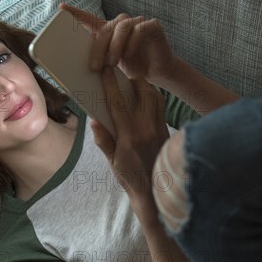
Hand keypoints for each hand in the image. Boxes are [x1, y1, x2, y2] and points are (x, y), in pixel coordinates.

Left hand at [59, 4, 178, 84]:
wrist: (159, 74)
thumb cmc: (135, 69)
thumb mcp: (114, 67)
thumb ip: (101, 61)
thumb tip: (83, 70)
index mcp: (110, 32)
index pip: (91, 20)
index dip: (77, 13)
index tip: (62, 9)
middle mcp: (123, 24)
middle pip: (106, 27)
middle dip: (98, 47)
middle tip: (95, 67)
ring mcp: (138, 23)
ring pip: (122, 26)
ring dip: (115, 46)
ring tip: (112, 63)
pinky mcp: (153, 26)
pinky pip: (140, 28)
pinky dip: (132, 43)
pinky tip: (129, 55)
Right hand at [90, 66, 168, 208]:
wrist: (155, 190)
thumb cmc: (130, 177)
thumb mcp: (111, 161)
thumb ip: (104, 140)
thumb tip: (94, 120)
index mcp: (128, 135)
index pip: (117, 102)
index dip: (110, 84)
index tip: (105, 70)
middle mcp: (146, 128)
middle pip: (143, 92)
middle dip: (133, 80)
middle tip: (124, 76)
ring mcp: (158, 128)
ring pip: (156, 97)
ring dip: (146, 87)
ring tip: (136, 85)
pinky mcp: (166, 131)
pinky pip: (162, 107)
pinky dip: (155, 98)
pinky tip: (147, 99)